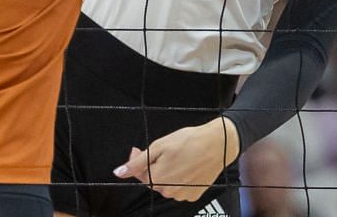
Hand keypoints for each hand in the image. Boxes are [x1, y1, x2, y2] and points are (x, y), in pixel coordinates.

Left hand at [115, 118, 238, 203]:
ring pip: (167, 184)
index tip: (138, 149)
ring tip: (179, 156)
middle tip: (163, 150)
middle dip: (154, 166)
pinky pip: (181, 188)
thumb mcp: (159, 146)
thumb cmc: (188, 141)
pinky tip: (188, 165)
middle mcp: (168, 192)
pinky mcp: (194, 195)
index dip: (138, 160)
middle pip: (154, 180)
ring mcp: (182, 195)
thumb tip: (118, 173)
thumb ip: (137, 162)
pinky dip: (181, 178)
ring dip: (168, 172)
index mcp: (156, 179)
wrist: (218, 144)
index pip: (139, 174)